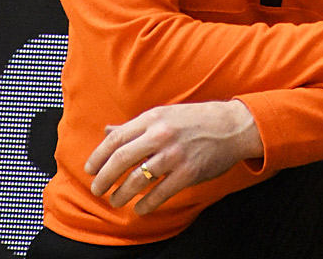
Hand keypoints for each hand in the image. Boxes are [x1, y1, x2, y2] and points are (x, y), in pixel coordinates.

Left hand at [84, 99, 262, 214]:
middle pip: (121, 159)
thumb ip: (136, 125)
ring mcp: (174, 154)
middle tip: (97, 189)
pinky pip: (159, 194)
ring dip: (121, 194)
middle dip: (104, 178)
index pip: (116, 138)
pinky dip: (145, 205)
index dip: (98, 156)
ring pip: (137, 179)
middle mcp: (161, 134)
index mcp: (153, 118)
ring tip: (116, 200)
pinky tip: (140, 208)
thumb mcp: (165, 114)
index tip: (90, 169)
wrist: (232, 126)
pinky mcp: (188, 172)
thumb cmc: (197, 120)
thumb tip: (108, 131)